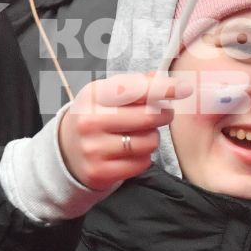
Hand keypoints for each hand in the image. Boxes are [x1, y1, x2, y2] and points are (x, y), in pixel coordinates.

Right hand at [57, 72, 189, 191]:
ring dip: (152, 137)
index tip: (185, 88)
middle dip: (163, 114)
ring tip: (140, 134)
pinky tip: (132, 151)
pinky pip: (141, 163)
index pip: (134, 89)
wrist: (66, 151)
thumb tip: (163, 79)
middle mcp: (90, 121)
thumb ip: (135, 84)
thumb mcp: (106, 94)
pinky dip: (144, 157)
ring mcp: (93, 148)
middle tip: (163, 113)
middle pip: (147, 117)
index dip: (164, 88)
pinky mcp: (100, 172)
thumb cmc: (95, 117)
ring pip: (148, 142)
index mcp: (93, 95)